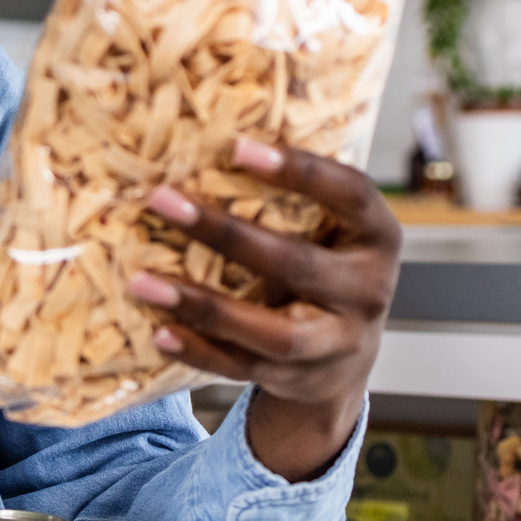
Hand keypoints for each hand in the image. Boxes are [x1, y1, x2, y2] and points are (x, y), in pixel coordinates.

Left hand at [128, 137, 399, 484]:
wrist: (346, 360)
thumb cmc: (325, 267)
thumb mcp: (331, 231)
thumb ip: (291, 200)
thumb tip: (205, 141)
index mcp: (378, 237)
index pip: (350, 194)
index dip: (299, 170)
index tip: (236, 147)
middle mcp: (367, 292)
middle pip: (296, 264)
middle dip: (225, 234)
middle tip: (161, 200)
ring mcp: (337, 343)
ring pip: (270, 332)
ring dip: (202, 305)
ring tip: (141, 281)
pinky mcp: (300, 379)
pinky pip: (244, 367)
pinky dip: (199, 350)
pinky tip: (159, 329)